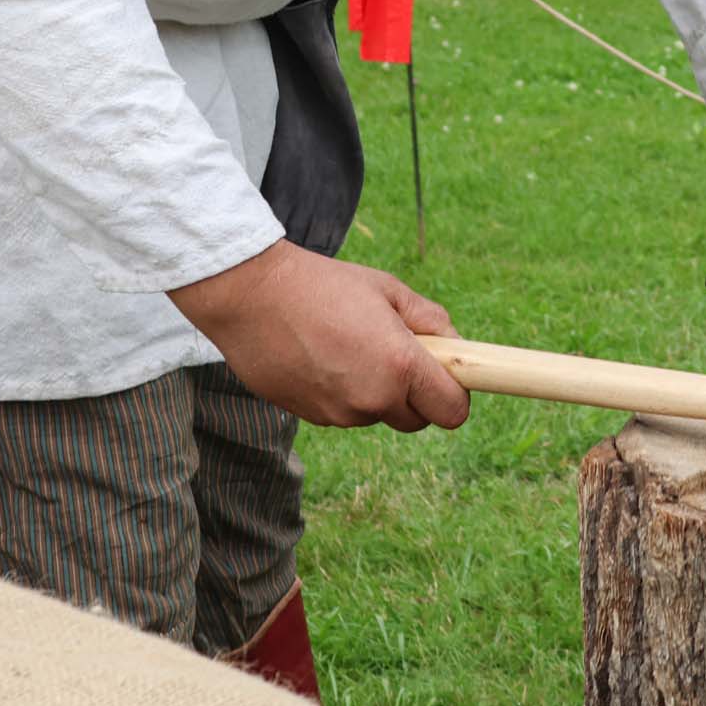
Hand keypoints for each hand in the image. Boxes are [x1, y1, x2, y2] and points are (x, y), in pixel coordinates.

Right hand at [167, 239, 468, 431]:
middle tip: (394, 353)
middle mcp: (373, 399)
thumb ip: (430, 321)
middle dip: (414, 395)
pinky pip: (342, 412)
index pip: (452, 412)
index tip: (445, 376)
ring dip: (374, 392)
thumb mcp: (387, 289)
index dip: (454, 395)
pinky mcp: (311, 417)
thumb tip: (456, 345)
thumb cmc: (323, 284)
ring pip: (375, 414)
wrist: (250, 295)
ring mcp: (339, 414)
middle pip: (416, 420)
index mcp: (401, 366)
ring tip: (347, 345)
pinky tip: (320, 356)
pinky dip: (341, 393)